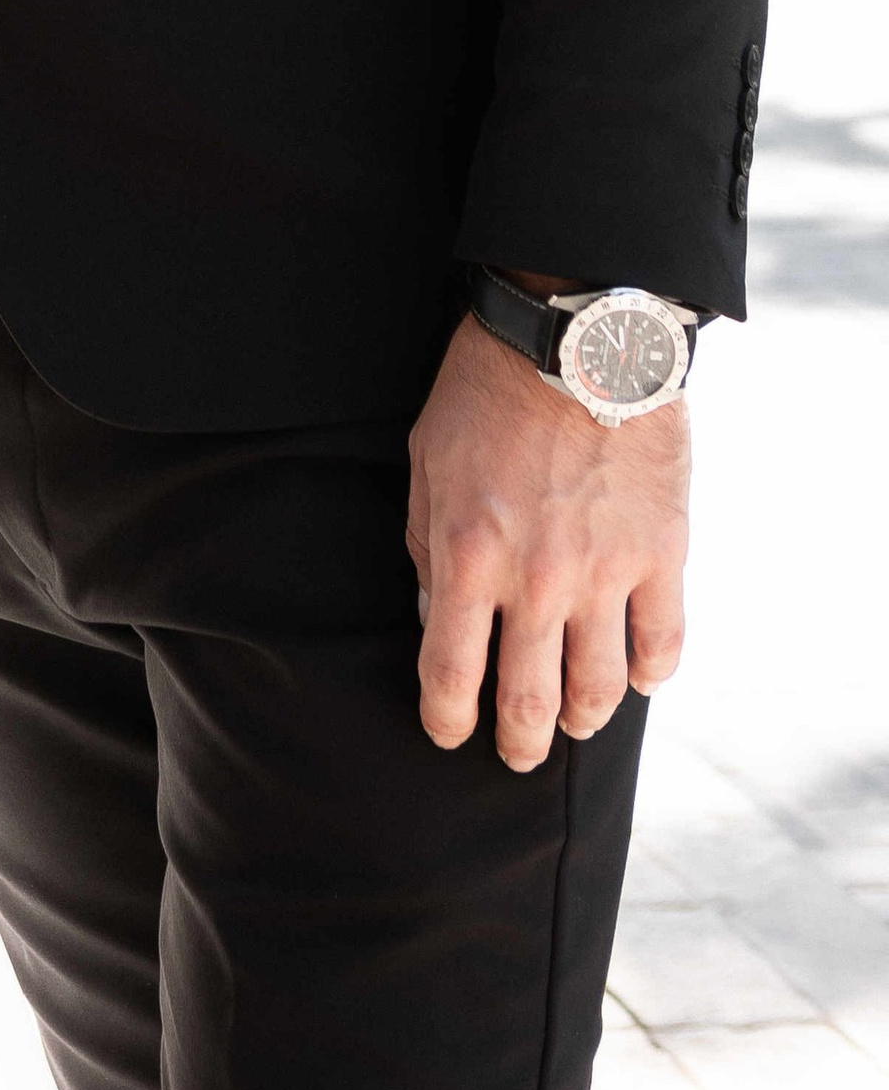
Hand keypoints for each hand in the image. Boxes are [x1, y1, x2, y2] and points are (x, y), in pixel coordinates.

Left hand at [407, 309, 688, 771]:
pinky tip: (637, 677)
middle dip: (518, 742)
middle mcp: (537, 579)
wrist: (577, 335)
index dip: (446, 719)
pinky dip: (651, 673)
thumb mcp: (427, 458)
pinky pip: (664, 644)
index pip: (450, 673)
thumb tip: (434, 612)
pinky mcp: (662, 554)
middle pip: (528, 700)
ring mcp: (606, 572)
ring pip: (600, 689)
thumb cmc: (486, 389)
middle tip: (516, 753)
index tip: (447, 732)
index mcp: (468, 554)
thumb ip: (425, 542)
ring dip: (584, 720)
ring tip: (574, 724)